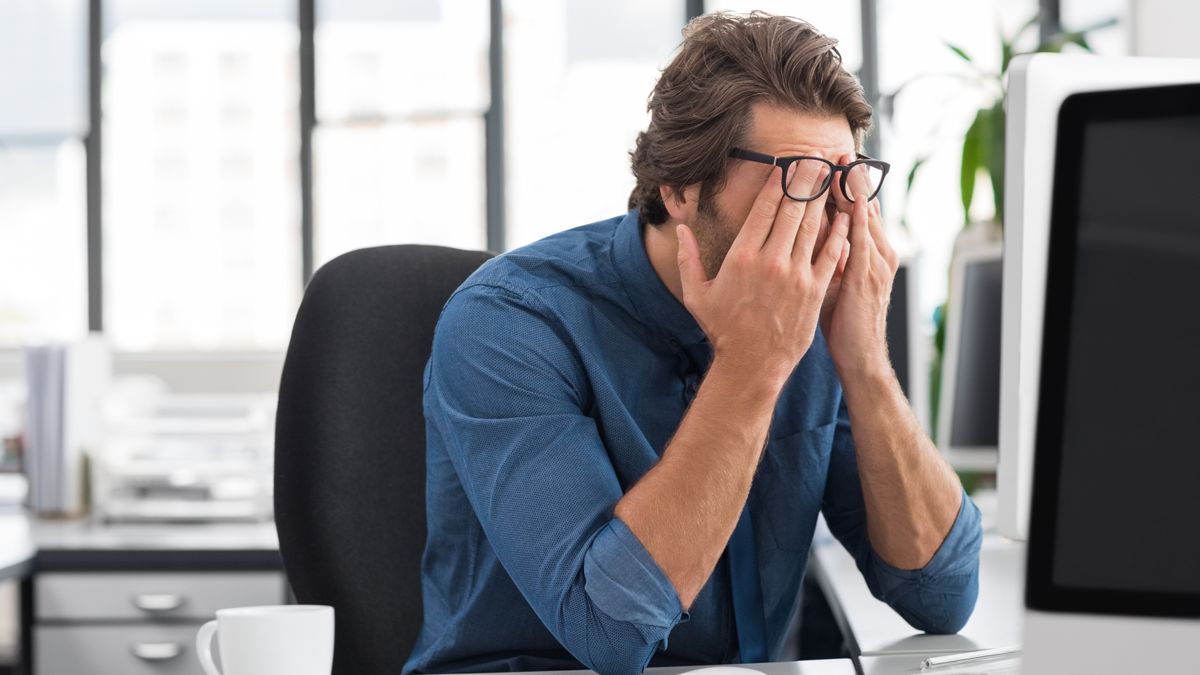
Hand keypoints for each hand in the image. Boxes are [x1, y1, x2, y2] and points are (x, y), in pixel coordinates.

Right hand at [676, 161, 849, 386]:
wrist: (752, 364)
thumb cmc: (723, 329)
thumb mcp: (697, 293)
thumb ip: (687, 258)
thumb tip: (681, 228)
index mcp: (742, 256)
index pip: (765, 208)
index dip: (778, 182)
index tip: (787, 164)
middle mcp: (771, 260)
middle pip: (793, 209)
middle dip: (805, 179)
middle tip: (815, 157)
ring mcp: (796, 275)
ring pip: (813, 226)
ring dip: (824, 198)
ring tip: (831, 175)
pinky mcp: (814, 290)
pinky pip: (831, 253)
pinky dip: (839, 232)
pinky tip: (845, 215)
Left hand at [822, 152, 899, 380]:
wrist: (861, 357)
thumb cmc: (845, 323)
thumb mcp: (838, 283)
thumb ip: (831, 256)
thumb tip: (813, 234)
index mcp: (871, 253)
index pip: (858, 210)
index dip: (846, 186)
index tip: (831, 162)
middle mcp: (878, 252)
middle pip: (864, 206)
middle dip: (851, 178)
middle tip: (836, 150)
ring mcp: (875, 263)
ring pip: (864, 217)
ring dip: (852, 189)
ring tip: (841, 163)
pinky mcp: (867, 277)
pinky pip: (860, 240)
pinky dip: (854, 218)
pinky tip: (846, 199)